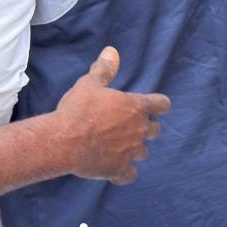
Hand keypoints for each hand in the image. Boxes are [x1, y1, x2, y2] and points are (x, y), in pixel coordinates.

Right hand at [55, 47, 170, 184]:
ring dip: (134, 150)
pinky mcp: (120, 170)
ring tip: (118, 148)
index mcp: (136, 107)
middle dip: (146, 129)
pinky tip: (114, 171)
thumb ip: (104, 70)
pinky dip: (124, 174)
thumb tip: (112, 51)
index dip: (160, 105)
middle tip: (129, 128)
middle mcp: (140, 129)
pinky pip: (129, 175)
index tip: (158, 107)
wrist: (64, 141)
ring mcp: (132, 151)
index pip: (162, 104)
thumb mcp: (90, 84)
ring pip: (143, 152)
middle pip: (155, 130)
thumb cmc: (77, 110)